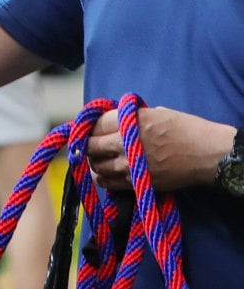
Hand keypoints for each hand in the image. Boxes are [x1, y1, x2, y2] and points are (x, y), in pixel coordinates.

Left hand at [88, 105, 235, 192]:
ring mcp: (130, 166)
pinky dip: (103, 178)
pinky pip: (109, 183)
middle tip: (88, 145)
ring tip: (96, 160)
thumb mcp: (152, 112)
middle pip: (90, 146)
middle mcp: (125, 143)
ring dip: (93, 162)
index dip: (88, 126)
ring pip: (96, 166)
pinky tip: (104, 174)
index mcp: (128, 122)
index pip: (93, 124)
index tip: (87, 129)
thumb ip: (127, 118)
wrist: (207, 154)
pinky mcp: (139, 183)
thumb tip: (107, 123)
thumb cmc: (183, 128)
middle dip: (86, 145)